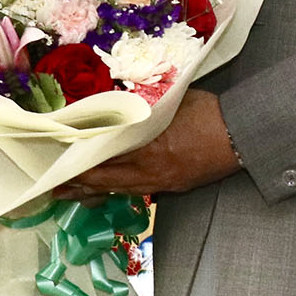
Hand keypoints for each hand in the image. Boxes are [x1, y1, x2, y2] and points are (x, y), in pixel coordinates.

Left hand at [57, 90, 240, 199]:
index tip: (57, 158)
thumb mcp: (168, 102)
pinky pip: (137, 192)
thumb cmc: (207, 112)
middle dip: (78, 184)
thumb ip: (140, 107)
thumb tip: (113, 106)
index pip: (102, 157)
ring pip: (119, 191)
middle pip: (105, 181)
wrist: (242, 135)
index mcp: (149, 148)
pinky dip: (117, 191)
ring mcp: (162, 183)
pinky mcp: (172, 187)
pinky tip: (107, 190)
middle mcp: (152, 171)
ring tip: (71, 194)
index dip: (77, 160)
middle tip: (53, 186)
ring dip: (94, 192)